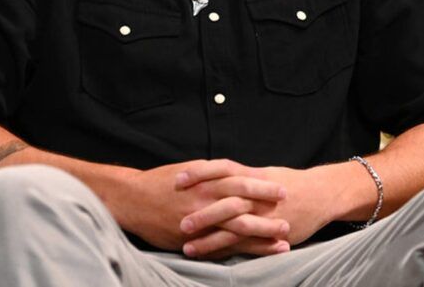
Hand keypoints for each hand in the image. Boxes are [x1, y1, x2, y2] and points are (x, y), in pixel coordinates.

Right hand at [119, 159, 289, 254]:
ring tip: (283, 240)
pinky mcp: (194, 241)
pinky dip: (241, 251)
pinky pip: (222, 248)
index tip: (282, 188)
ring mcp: (201, 223)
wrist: (134, 200)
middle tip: (289, 214)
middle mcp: (206, 200)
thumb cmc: (162, 181)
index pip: (241, 182)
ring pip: (237, 229)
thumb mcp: (189, 169)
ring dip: (262, 234)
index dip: (262, 186)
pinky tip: (257, 254)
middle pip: (244, 206)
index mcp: (206, 180)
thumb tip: (234, 171)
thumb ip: (212, 172)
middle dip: (268, 210)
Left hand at [177, 163, 339, 254]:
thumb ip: (239, 175)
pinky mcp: (271, 231)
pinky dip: (229, 250)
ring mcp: (263, 214)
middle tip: (177, 219)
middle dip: (200, 211)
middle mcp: (256, 193)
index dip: (200, 173)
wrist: (320, 194)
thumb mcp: (262, 173)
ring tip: (186, 246)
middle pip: (223, 200)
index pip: (221, 169)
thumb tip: (213, 174)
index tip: (178, 178)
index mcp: (251, 174)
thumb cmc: (289, 182)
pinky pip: (246, 243)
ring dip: (209, 238)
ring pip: (232, 226)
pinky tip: (212, 257)